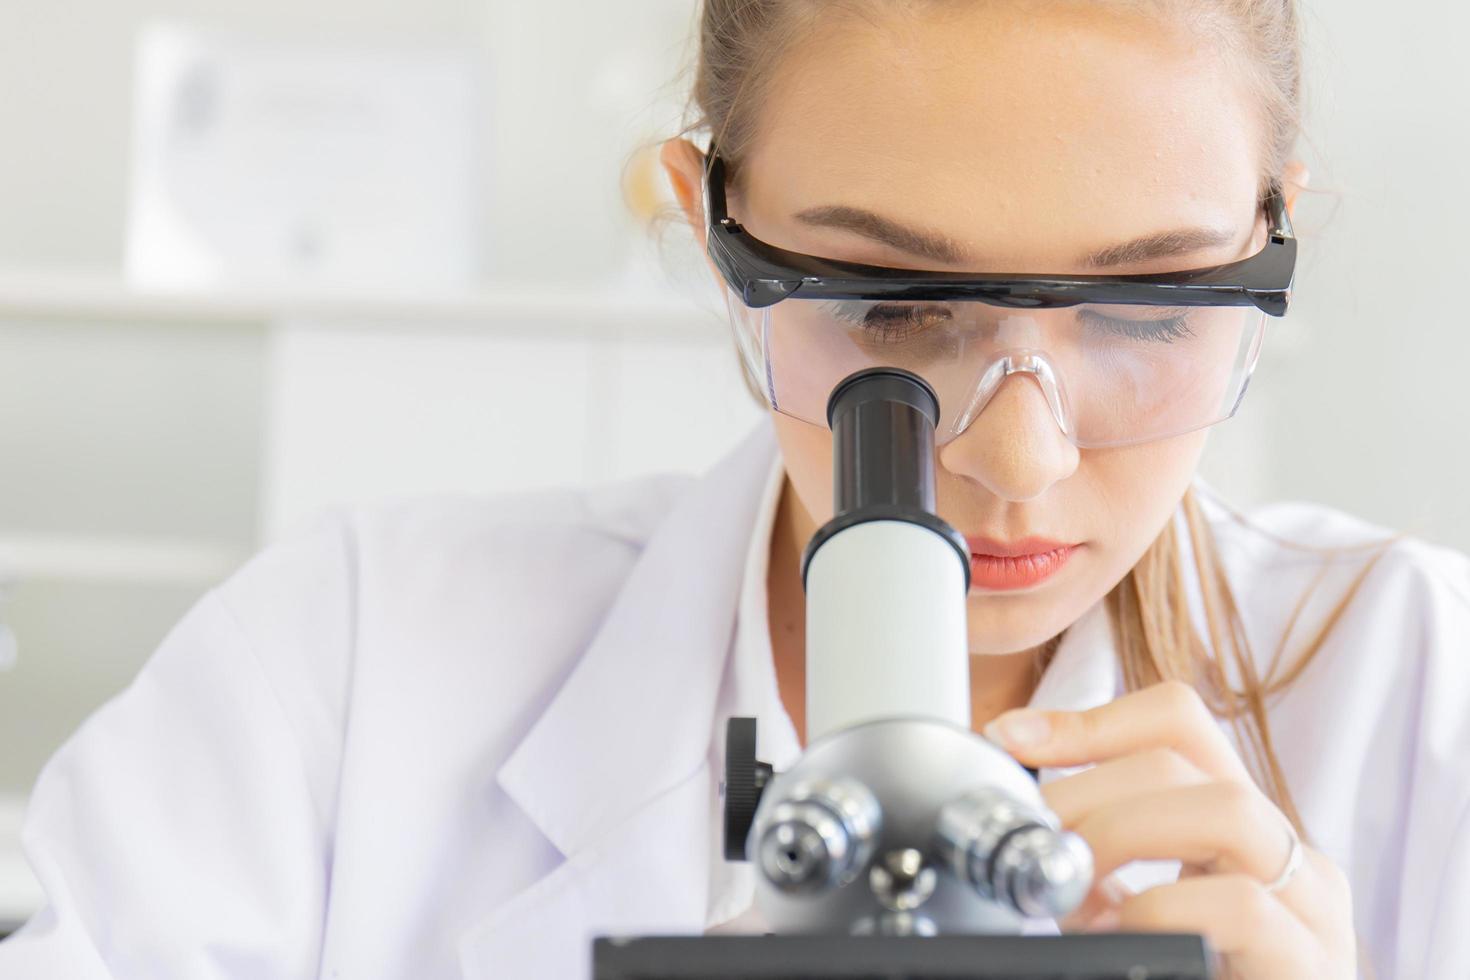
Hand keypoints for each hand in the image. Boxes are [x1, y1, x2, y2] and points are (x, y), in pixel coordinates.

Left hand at [983, 680, 1356, 979]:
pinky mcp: (1310, 963)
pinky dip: (1158, 912)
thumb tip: (1012, 827)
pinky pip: (1241, 904)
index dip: (1086, 718)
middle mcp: (1281, 853)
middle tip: (1030, 838)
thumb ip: (1098, 869)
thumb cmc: (1187, 976)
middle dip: (1084, 784)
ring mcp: (1308, 907)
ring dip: (1121, 833)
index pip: (1176, 722)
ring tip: (1070, 888)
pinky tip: (1117, 940)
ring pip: (1226, 809)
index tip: (1009, 737)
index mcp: (1234, 830)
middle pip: (1185, 759)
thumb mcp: (1135, 912)